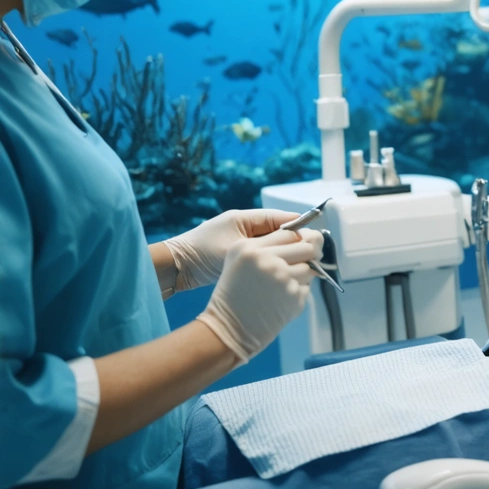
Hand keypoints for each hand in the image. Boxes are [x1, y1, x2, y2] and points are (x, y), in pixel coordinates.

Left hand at [162, 209, 300, 294]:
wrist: (175, 269)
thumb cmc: (201, 254)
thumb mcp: (236, 249)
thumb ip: (264, 245)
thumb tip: (292, 245)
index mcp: (244, 218)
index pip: (280, 218)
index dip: (298, 226)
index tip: (314, 237)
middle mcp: (244, 227)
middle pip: (278, 230)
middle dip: (294, 240)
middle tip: (311, 252)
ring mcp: (241, 240)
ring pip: (271, 244)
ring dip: (283, 252)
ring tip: (299, 263)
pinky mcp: (237, 255)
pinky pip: (262, 254)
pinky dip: (272, 260)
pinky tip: (281, 270)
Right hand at [195, 227, 323, 362]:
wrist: (228, 328)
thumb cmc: (234, 293)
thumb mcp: (239, 259)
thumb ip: (268, 243)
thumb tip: (309, 236)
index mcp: (251, 248)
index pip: (291, 233)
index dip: (300, 238)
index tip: (301, 244)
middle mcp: (268, 261)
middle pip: (308, 247)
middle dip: (309, 254)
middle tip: (303, 261)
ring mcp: (283, 280)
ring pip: (311, 269)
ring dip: (303, 275)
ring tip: (281, 285)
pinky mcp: (293, 298)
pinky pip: (306, 288)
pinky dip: (297, 292)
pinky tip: (280, 299)